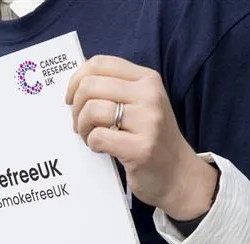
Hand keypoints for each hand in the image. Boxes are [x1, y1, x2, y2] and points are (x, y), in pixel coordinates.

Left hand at [66, 55, 217, 219]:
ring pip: (91, 110)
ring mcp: (148, 121)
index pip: (100, 63)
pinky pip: (98, 137)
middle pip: (90, 86)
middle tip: (81, 124)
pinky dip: (92, 144)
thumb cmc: (150, 138)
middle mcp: (150, 95)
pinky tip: (102, 148)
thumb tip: (75, 84)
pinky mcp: (141, 148)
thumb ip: (114, 90)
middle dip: (75, 108)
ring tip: (90, 136)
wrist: (178, 174)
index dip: (76, 80)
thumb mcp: (140, 104)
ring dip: (82, 127)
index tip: (71, 98)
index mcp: (147, 79)